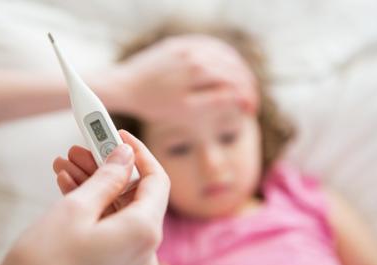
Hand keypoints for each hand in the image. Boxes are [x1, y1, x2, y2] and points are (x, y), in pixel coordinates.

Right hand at [1, 130, 169, 264]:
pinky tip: (68, 184)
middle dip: (107, 166)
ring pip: (118, 208)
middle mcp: (143, 247)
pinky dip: (91, 206)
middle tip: (83, 146)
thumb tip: (125, 155)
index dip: (139, 153)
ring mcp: (128, 258)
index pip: (156, 179)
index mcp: (143, 231)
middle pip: (135, 193)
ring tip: (66, 163)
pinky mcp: (112, 263)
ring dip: (94, 183)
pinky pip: (109, 226)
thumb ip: (107, 178)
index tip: (119, 134)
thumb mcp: (75, 210)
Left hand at [114, 34, 255, 120]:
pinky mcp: (177, 43)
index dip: (247, 96)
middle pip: (233, 65)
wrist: (125, 87)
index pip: (235, 81)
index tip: (251, 110)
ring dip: (238, 69)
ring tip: (243, 86)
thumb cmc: (153, 103)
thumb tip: (239, 97)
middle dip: (246, 84)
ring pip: (223, 53)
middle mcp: (195, 52)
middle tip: (250, 101)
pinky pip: (208, 44)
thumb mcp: (186, 110)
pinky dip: (222, 55)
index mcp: (199, 70)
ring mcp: (186, 45)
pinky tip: (226, 66)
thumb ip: (215, 101)